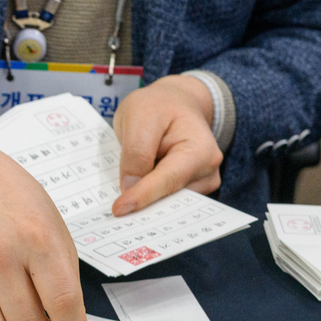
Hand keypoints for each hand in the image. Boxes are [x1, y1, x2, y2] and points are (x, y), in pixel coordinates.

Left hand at [112, 75, 222, 215]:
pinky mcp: (188, 191)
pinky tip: (129, 199)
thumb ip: (136, 151)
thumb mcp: (139, 116)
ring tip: (119, 204)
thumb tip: (130, 188)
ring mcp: (200, 184)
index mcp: (200, 150)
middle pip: (169, 198)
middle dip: (142, 207)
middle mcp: (207, 171)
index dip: (142, 196)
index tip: (119, 210)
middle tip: (112, 216)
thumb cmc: (158, 106)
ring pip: (166, 204)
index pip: (168, 179)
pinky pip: (164, 202)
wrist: (174, 103)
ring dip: (143, 206)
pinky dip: (146, 202)